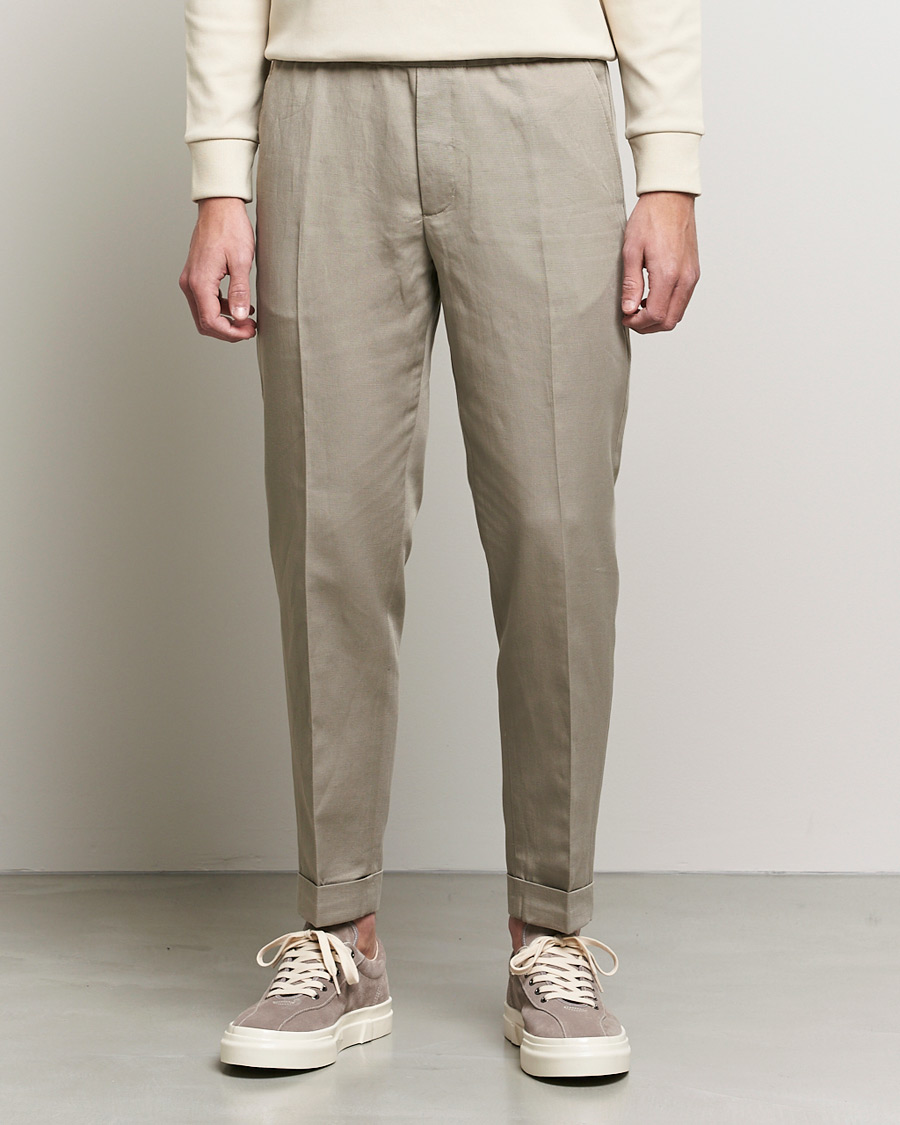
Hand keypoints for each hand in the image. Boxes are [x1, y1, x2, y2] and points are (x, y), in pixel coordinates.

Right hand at [179, 198, 256, 341]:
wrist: (219, 206)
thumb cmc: (230, 228)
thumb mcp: (241, 261)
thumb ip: (240, 291)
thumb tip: (240, 317)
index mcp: (200, 282)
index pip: (211, 322)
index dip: (231, 333)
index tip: (250, 331)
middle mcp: (189, 283)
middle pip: (204, 323)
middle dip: (228, 331)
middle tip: (250, 329)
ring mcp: (190, 279)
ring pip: (204, 314)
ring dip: (225, 321)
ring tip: (248, 320)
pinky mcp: (195, 275)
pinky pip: (205, 301)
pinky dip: (222, 309)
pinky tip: (241, 306)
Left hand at [621, 191, 699, 333]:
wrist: (671, 198)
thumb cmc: (650, 219)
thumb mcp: (631, 250)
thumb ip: (631, 283)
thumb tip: (628, 309)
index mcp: (668, 273)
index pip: (656, 315)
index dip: (638, 323)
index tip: (625, 317)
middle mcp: (685, 278)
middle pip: (670, 321)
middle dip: (648, 326)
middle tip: (630, 317)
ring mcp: (692, 276)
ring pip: (678, 314)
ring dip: (658, 318)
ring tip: (639, 307)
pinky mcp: (694, 272)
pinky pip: (683, 301)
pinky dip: (668, 307)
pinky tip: (652, 298)